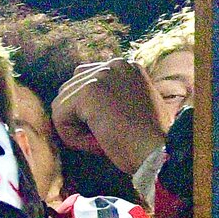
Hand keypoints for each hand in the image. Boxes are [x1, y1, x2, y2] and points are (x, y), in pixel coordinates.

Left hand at [51, 59, 170, 175]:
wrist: (159, 153)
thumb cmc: (149, 142)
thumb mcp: (134, 108)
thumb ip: (112, 98)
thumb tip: (81, 107)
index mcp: (127, 67)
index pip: (87, 81)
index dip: (89, 112)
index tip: (113, 130)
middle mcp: (115, 64)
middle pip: (70, 88)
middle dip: (79, 118)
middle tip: (105, 139)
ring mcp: (102, 75)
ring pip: (62, 103)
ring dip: (76, 129)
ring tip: (102, 142)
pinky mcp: (89, 92)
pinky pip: (60, 116)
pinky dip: (71, 137)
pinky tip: (96, 144)